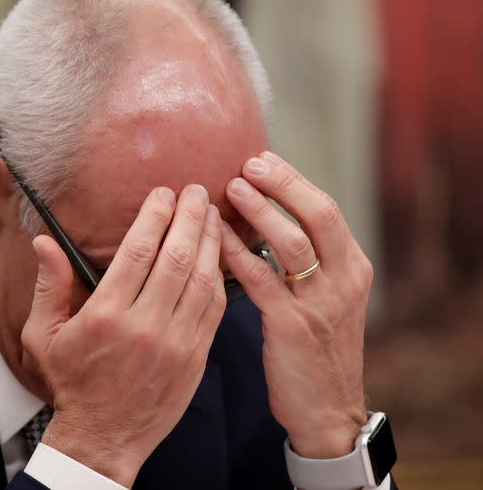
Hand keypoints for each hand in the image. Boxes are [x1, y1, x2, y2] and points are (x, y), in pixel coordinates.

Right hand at [21, 185, 225, 487]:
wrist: (104, 437)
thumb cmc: (72, 382)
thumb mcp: (43, 335)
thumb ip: (48, 285)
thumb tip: (44, 241)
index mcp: (106, 315)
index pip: (139, 251)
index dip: (155, 215)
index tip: (163, 193)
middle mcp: (144, 326)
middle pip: (177, 257)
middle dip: (189, 217)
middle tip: (195, 191)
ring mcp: (175, 342)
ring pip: (202, 279)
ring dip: (210, 241)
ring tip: (211, 214)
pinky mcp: (195, 356)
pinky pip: (213, 308)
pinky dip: (219, 276)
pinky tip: (218, 255)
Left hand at [221, 151, 370, 458]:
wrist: (327, 408)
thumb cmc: (316, 348)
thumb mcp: (326, 298)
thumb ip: (305, 261)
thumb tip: (264, 218)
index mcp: (352, 267)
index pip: (325, 209)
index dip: (293, 180)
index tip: (261, 159)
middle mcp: (343, 279)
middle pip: (317, 215)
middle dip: (281, 184)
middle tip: (246, 163)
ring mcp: (320, 303)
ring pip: (291, 243)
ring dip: (259, 212)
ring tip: (230, 189)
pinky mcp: (292, 326)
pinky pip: (261, 280)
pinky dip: (237, 254)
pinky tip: (215, 238)